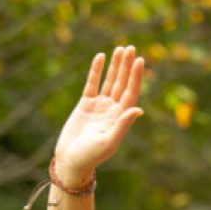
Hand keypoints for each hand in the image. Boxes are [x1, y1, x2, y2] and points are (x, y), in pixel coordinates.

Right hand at [53, 45, 144, 185]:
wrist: (71, 161)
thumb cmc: (90, 156)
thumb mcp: (108, 141)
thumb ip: (122, 125)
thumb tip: (139, 109)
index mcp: (120, 119)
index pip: (130, 93)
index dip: (135, 77)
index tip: (140, 61)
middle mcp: (112, 111)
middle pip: (122, 84)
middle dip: (127, 67)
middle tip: (132, 48)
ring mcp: (99, 106)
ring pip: (110, 81)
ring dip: (116, 66)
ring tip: (121, 49)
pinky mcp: (85, 105)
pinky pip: (92, 84)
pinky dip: (96, 71)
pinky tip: (101, 57)